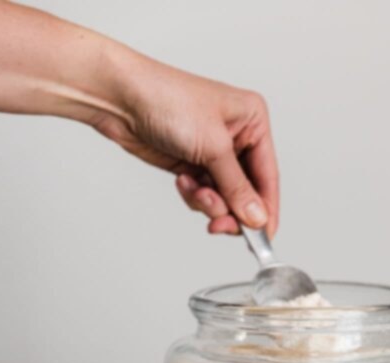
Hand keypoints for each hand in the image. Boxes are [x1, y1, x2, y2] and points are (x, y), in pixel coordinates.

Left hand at [92, 59, 278, 236]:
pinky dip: (193, 196)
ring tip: (193, 189)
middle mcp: (237, 137)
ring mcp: (214, 154)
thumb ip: (237, 187)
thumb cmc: (167, 101)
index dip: (266, 210)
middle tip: (218, 223)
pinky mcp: (193, 165)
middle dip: (231, 209)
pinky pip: (204, 196)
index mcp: (252, 121)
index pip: (268, 176)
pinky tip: (181, 180)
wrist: (121, 98)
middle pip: (247, 193)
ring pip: (224, 199)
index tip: (263, 238)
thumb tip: (258, 218)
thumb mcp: (213, 147)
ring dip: (208, 202)